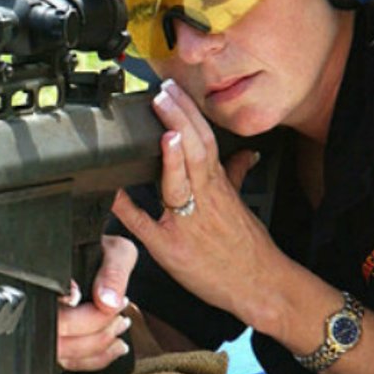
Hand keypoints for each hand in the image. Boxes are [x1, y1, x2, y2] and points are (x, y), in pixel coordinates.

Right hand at [56, 234, 137, 371]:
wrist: (97, 259)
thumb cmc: (103, 254)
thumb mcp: (116, 251)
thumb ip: (113, 271)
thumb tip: (107, 302)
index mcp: (47, 279)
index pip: (52, 305)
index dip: (85, 314)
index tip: (109, 305)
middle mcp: (39, 305)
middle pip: (58, 336)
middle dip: (97, 331)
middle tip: (119, 315)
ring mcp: (45, 327)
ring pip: (63, 354)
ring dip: (99, 346)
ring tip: (120, 326)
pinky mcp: (57, 342)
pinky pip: (70, 363)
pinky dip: (97, 359)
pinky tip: (115, 346)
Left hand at [111, 78, 280, 321]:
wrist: (258, 284)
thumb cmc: (246, 245)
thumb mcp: (240, 202)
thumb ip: (235, 173)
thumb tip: (244, 153)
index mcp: (216, 184)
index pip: (204, 138)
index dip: (188, 112)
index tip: (172, 89)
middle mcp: (204, 197)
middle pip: (195, 150)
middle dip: (178, 120)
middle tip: (161, 94)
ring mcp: (188, 221)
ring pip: (180, 181)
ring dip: (170, 154)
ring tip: (162, 129)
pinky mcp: (171, 247)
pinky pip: (146, 224)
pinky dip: (129, 207)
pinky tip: (114, 191)